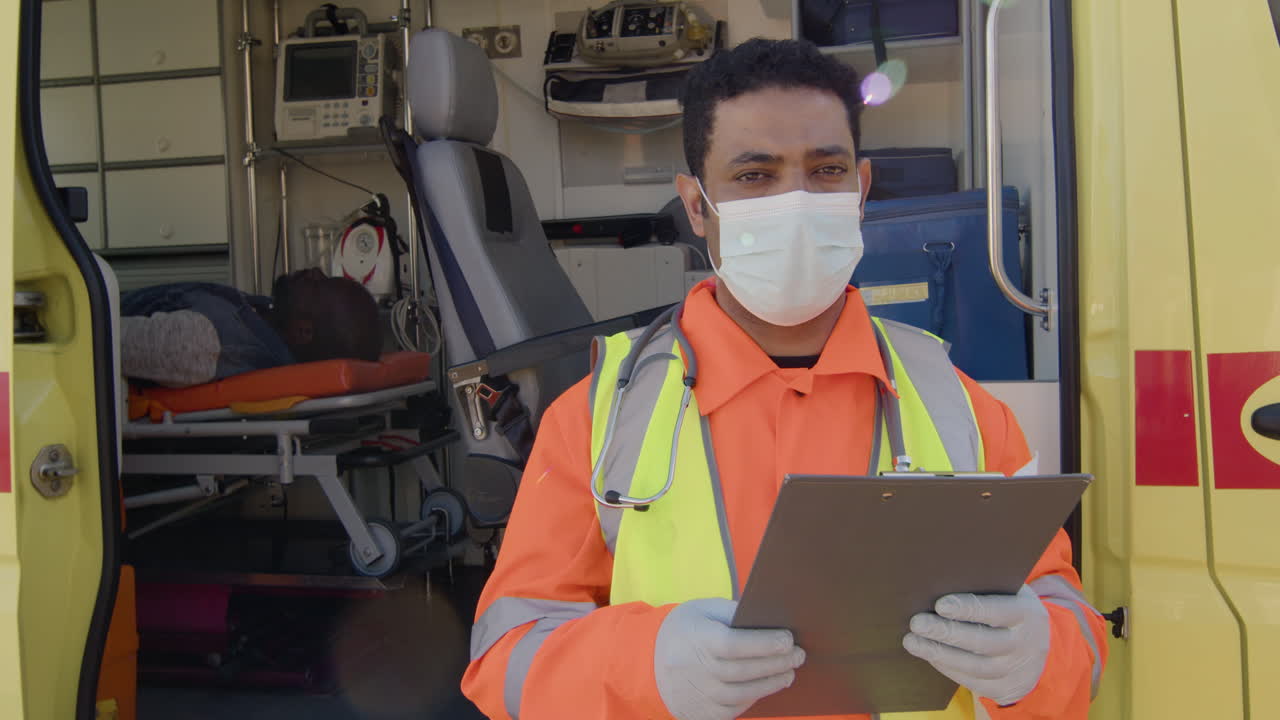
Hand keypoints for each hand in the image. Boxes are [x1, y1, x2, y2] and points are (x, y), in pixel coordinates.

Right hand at [655, 598, 804, 719]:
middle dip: (777, 663)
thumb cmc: (682, 629)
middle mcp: (697, 670)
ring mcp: (698, 695)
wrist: (646, 660)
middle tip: (798, 655)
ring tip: (788, 672)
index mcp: (697, 640)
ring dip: (771, 683)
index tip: (788, 639)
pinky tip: (766, 686)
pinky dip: (753, 698)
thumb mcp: (702, 610)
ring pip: (743, 693)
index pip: (736, 645)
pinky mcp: (700, 713)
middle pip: (745, 670)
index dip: (764, 643)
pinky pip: (734, 709)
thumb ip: (733, 613)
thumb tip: (769, 621)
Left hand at [902, 584, 1049, 706]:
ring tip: (912, 641)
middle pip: (982, 641)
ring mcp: (1016, 669)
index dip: (968, 609)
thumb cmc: (1010, 607)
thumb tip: (941, 575)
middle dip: (946, 632)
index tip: (940, 605)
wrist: (1037, 646)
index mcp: (1027, 613)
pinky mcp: (1005, 688)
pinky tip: (928, 654)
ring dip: (939, 653)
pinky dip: (947, 667)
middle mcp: (1025, 644)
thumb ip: (985, 584)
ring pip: (974, 666)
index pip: (996, 611)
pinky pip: (972, 681)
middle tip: (917, 623)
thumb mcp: (1010, 592)